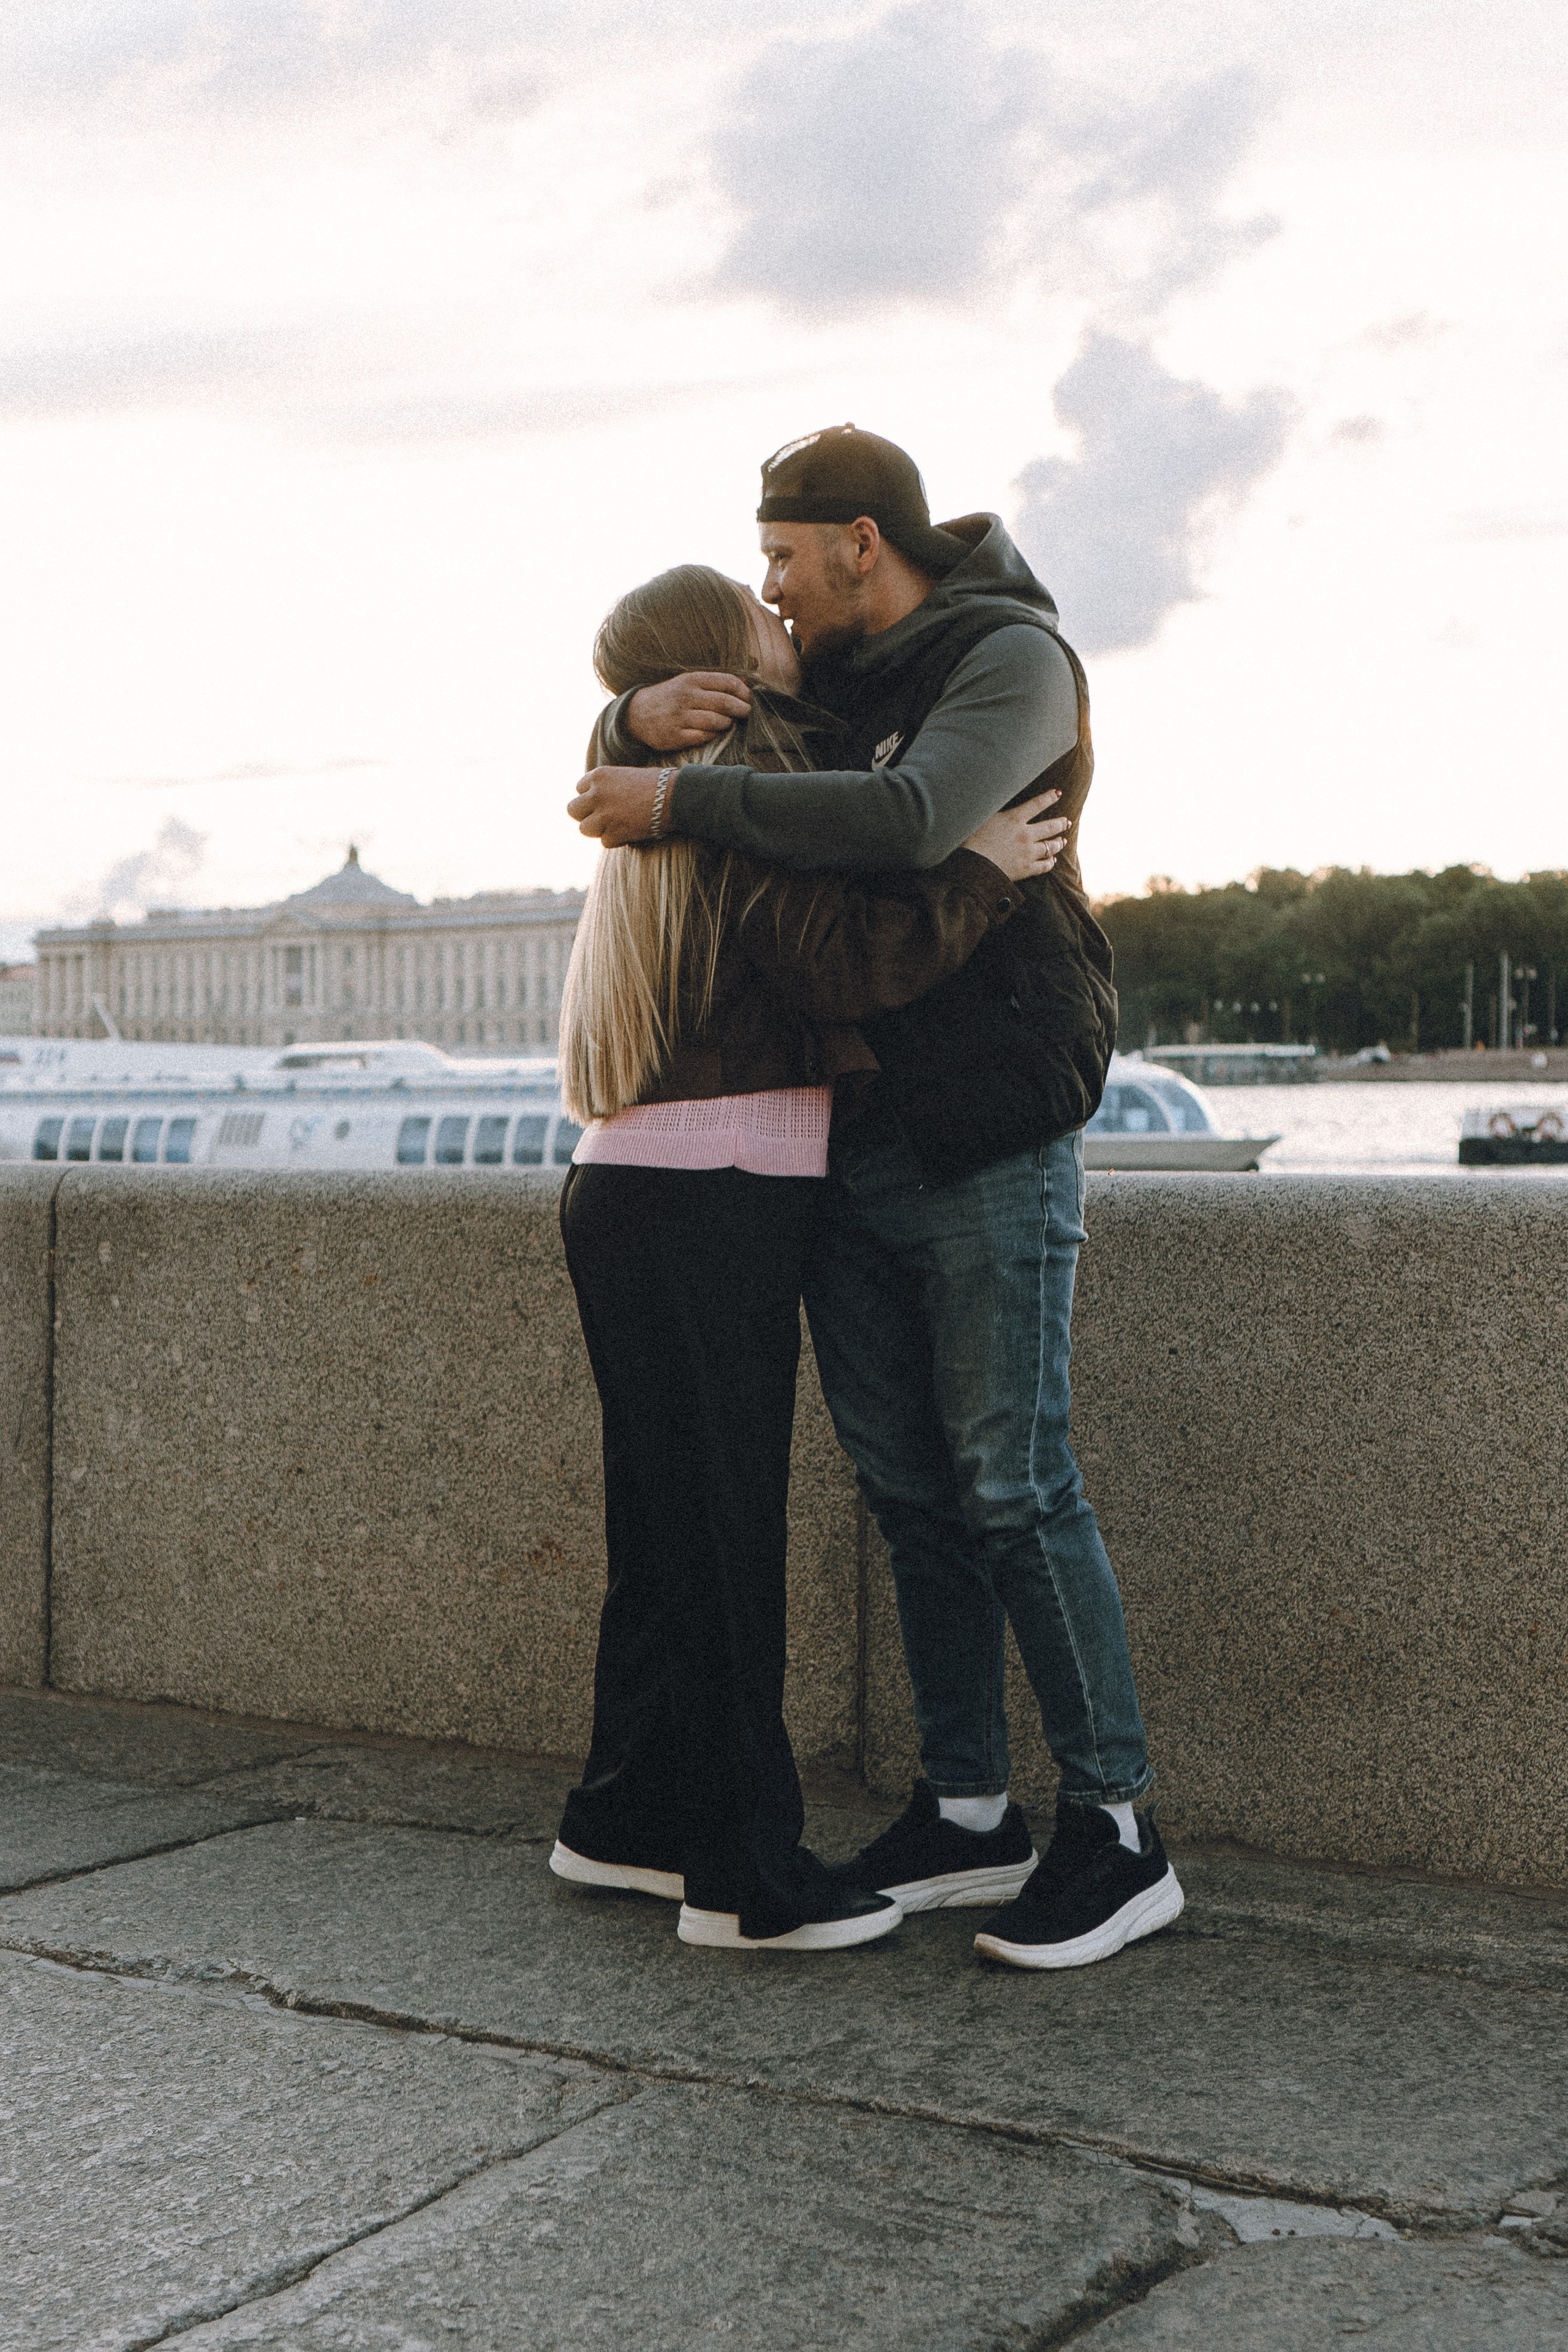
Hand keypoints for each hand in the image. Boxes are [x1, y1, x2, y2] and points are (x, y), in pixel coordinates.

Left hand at [568, 767, 665, 843]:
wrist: (675, 796)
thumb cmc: (658, 785)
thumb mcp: (625, 777)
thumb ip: (607, 787)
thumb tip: (596, 803)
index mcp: (599, 775)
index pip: (579, 789)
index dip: (591, 797)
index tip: (604, 802)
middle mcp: (597, 794)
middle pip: (573, 810)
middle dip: (586, 815)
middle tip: (602, 817)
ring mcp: (604, 814)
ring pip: (584, 829)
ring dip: (599, 830)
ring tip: (616, 826)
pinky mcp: (614, 832)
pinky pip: (605, 842)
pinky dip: (617, 840)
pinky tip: (630, 832)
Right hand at [627, 672, 752, 749]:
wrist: (638, 713)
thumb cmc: (672, 697)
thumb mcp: (689, 682)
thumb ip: (717, 682)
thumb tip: (749, 682)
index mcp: (692, 679)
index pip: (727, 682)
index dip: (743, 692)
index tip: (748, 699)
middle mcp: (685, 696)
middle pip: (725, 702)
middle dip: (741, 709)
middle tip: (747, 713)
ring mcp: (679, 717)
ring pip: (715, 721)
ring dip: (727, 723)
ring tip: (728, 723)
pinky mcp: (675, 736)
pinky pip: (703, 737)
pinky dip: (712, 735)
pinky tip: (712, 732)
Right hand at [962, 790, 1066, 881]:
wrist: (970, 868)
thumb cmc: (970, 841)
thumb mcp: (982, 818)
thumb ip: (996, 810)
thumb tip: (999, 800)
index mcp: (1014, 819)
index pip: (1037, 804)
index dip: (1049, 797)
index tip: (1058, 793)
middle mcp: (1025, 835)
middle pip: (1050, 827)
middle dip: (1061, 823)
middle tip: (1066, 822)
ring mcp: (1027, 853)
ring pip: (1050, 847)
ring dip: (1058, 843)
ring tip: (1062, 841)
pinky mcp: (1025, 870)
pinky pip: (1044, 866)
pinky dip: (1050, 862)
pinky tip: (1052, 860)